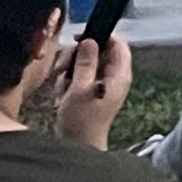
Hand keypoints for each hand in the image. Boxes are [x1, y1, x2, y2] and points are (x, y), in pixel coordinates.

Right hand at [33, 34, 131, 152]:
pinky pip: (76, 77)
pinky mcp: (89, 90)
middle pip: (96, 52)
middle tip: (62, 69)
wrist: (78, 145)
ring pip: (83, 64)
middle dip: (76, 58)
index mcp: (119, 75)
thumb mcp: (81, 89)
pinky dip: (67, 84)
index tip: (80, 38)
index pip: (118, 44)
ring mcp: (101, 84)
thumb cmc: (82, 120)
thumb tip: (90, 41)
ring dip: (68, 73)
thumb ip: (86, 63)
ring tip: (63, 89)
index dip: (100, 36)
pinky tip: (62, 96)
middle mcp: (113, 77)